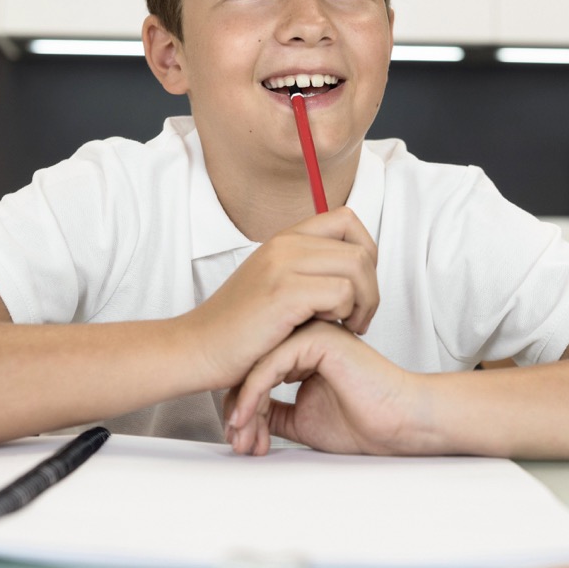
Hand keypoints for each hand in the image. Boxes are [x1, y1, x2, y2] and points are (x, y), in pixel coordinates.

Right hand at [181, 207, 379, 389]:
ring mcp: (283, 265)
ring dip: (364, 302)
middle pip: (361, 247)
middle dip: (372, 287)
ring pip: (358, 267)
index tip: (357, 288)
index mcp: (285, 238)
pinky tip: (331, 330)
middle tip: (359, 316)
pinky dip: (346, 314)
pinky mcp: (284, 293)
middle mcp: (284, 243)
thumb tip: (356, 272)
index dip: (366, 252)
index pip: (347, 219)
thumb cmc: (239, 329)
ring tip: (348, 325)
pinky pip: (341, 292)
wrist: (197, 348)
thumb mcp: (275, 286)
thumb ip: (308, 272)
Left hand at [223, 320, 427, 456]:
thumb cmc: (363, 421)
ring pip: (258, 365)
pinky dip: (254, 393)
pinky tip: (248, 418)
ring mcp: (312, 333)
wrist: (398, 423)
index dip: (244, 407)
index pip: (259, 372)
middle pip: (254, 367)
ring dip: (244, 404)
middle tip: (236, 440)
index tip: (238, 439)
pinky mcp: (317, 339)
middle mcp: (306, 336)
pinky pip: (272, 364)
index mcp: (305, 349)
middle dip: (239, 408)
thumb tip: (244, 417)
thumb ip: (275, 411)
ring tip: (240, 435)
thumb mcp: (302, 419)